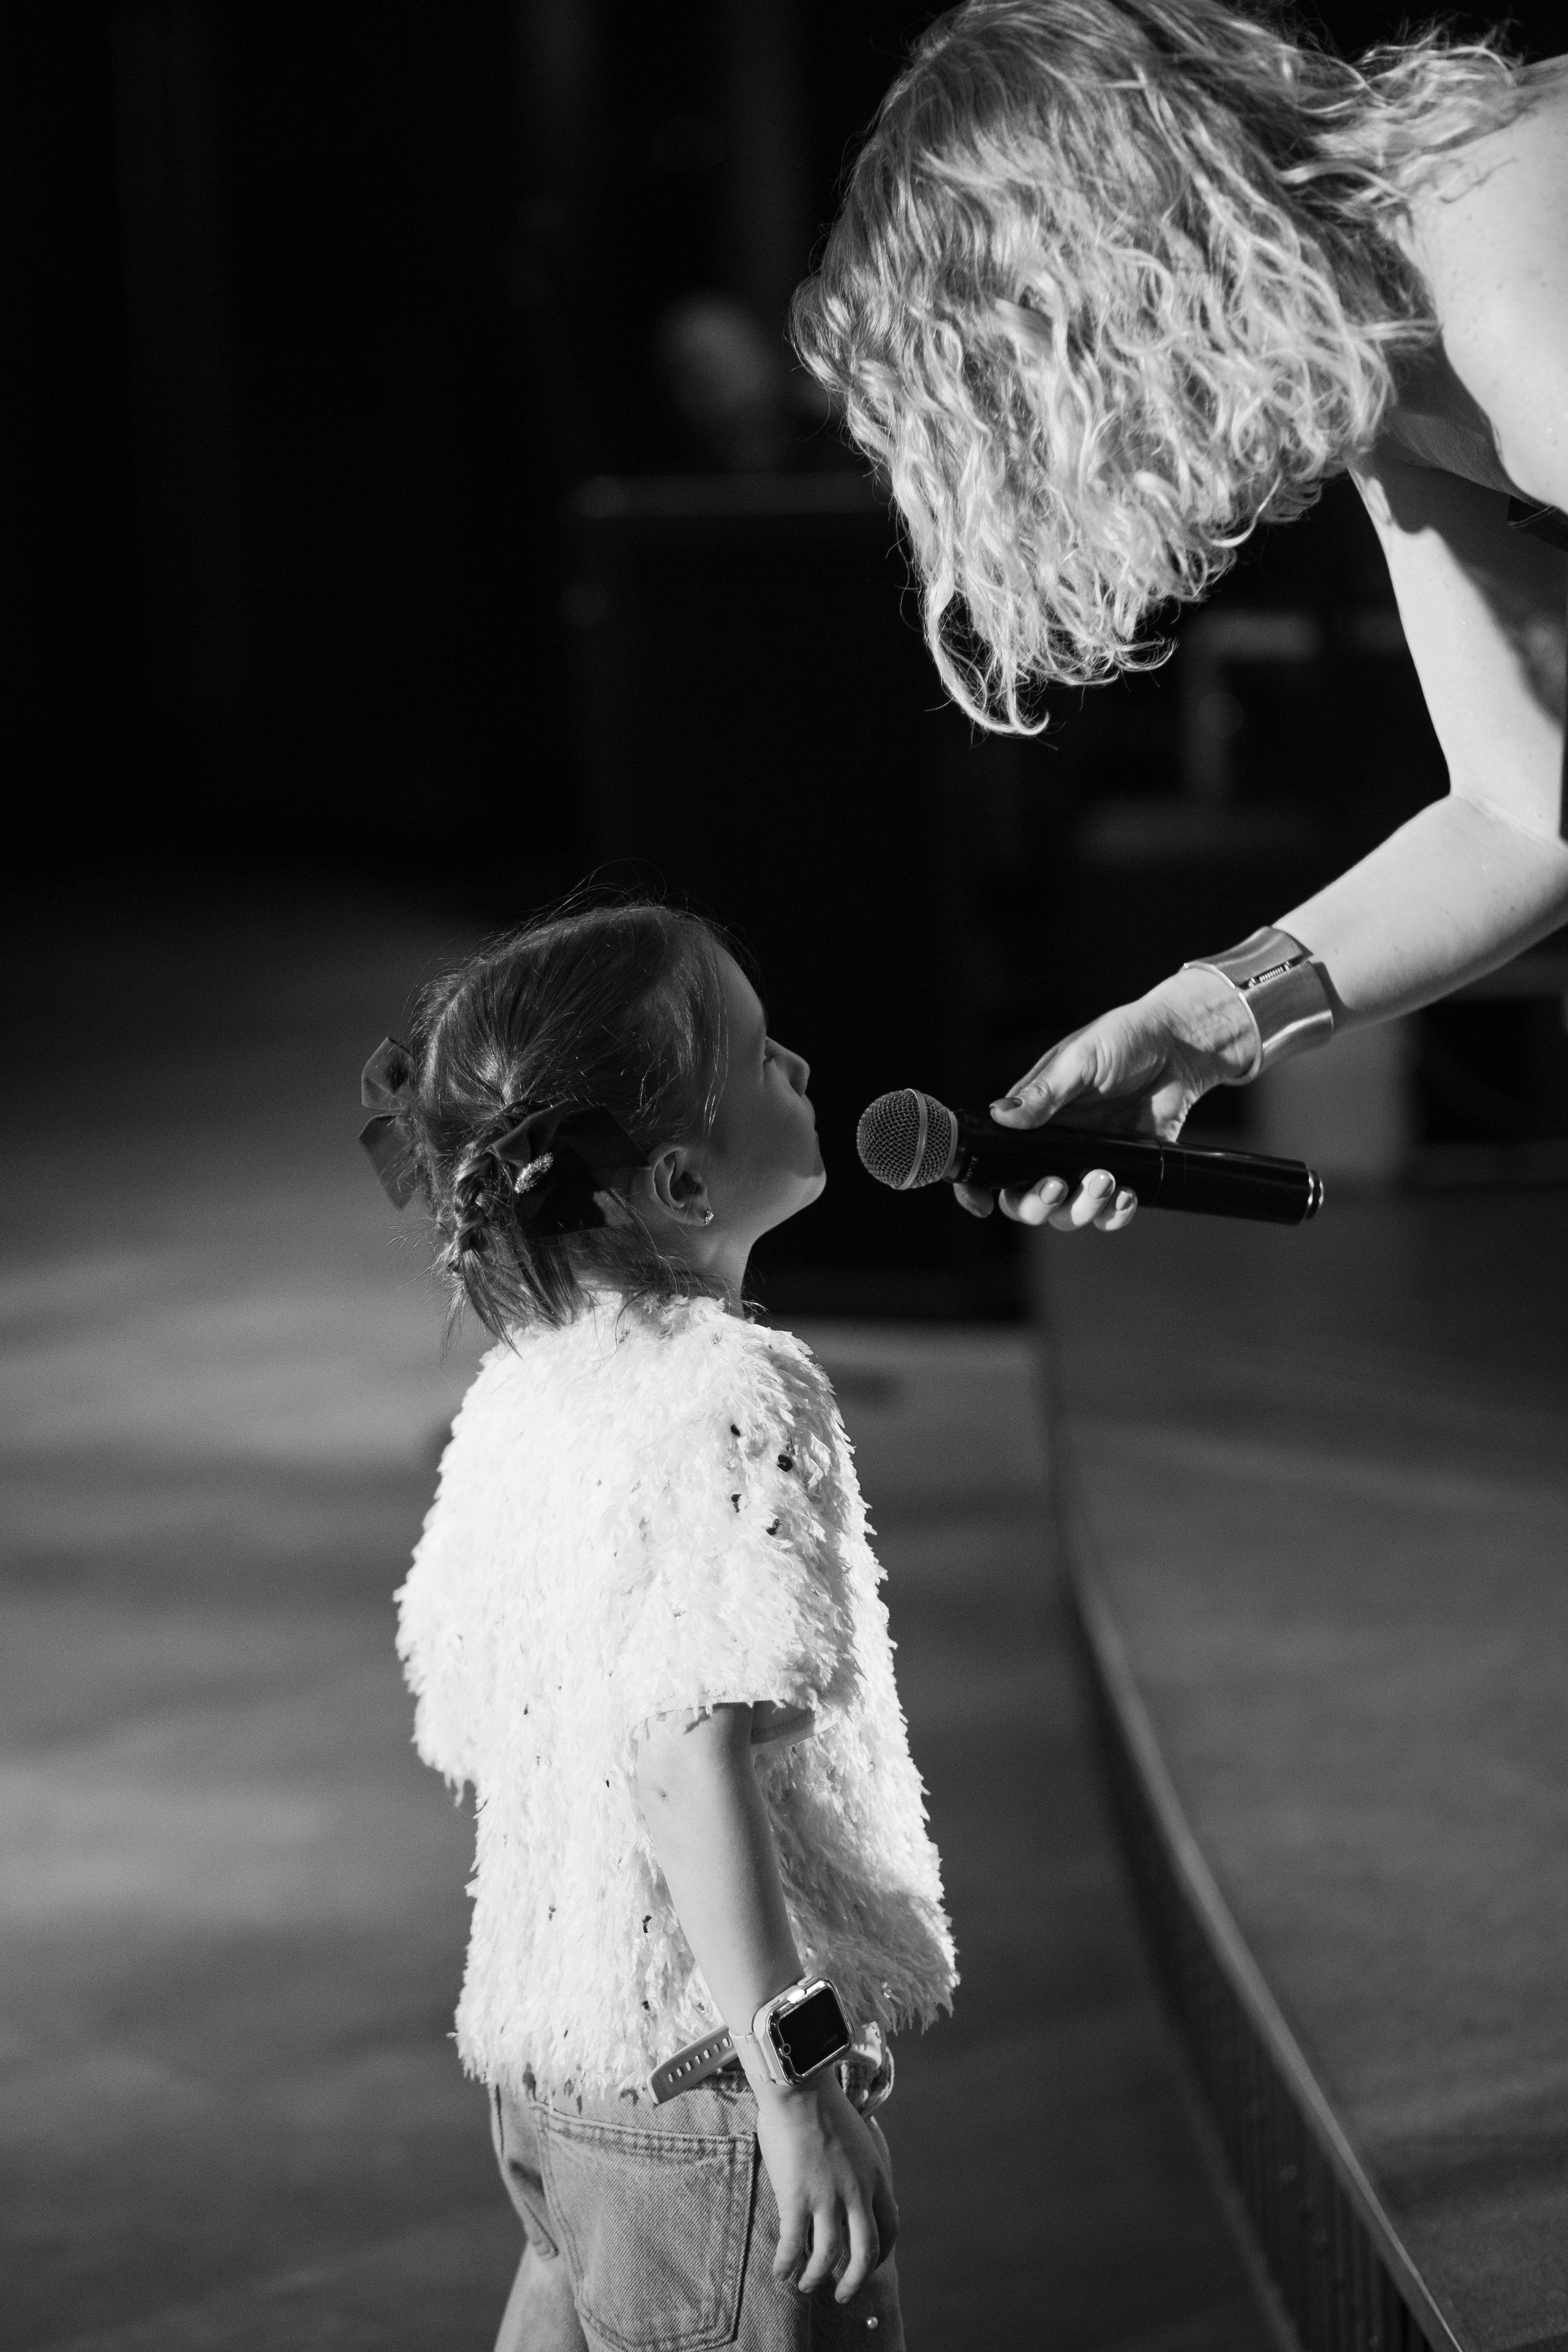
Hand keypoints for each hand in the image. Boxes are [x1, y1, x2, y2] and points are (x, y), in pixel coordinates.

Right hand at [758, 2069, 897, 2303]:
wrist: (800, 2087)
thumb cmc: (822, 2106)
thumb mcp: (858, 2139)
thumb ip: (859, 2168)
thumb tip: (852, 2189)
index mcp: (876, 2176)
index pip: (889, 2228)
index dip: (880, 2253)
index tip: (868, 2265)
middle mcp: (858, 2193)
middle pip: (867, 2253)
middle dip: (854, 2281)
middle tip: (842, 2295)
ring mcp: (828, 2198)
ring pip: (829, 2257)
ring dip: (816, 2278)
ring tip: (804, 2286)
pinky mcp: (798, 2198)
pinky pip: (794, 2246)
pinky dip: (787, 2265)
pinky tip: (780, 2271)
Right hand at [956, 965, 1255, 1229]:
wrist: (1179, 1047)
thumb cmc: (1122, 1040)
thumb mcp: (1078, 1060)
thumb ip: (1043, 1093)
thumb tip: (1001, 1116)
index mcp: (1031, 1120)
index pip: (992, 1161)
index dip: (978, 1189)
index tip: (981, 1204)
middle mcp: (1053, 1149)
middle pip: (1025, 1201)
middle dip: (1035, 1204)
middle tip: (1056, 1185)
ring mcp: (1088, 1165)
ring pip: (1067, 1214)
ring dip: (1080, 1208)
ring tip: (1104, 1179)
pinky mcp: (1125, 1173)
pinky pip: (1111, 1213)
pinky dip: (1116, 1213)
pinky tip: (1127, 1192)